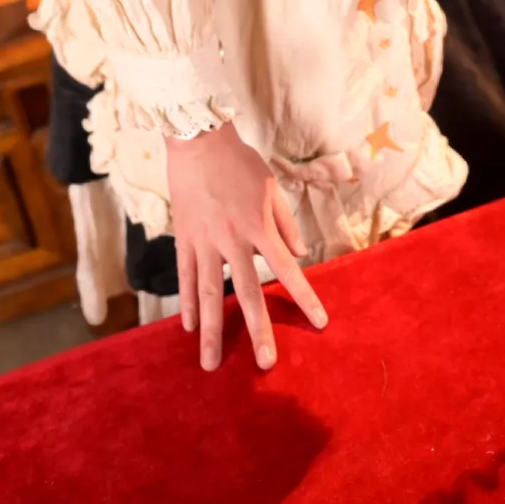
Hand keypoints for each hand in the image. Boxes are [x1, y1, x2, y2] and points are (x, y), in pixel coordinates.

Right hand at [165, 120, 327, 371]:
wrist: (197, 139)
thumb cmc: (238, 162)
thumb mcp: (270, 187)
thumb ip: (285, 223)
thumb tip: (300, 254)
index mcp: (258, 226)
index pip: (286, 269)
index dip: (304, 297)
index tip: (320, 323)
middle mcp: (232, 239)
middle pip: (246, 292)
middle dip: (258, 329)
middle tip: (265, 364)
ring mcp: (204, 241)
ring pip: (208, 293)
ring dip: (213, 330)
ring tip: (211, 364)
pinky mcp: (184, 238)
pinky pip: (185, 276)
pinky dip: (187, 303)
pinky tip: (191, 328)